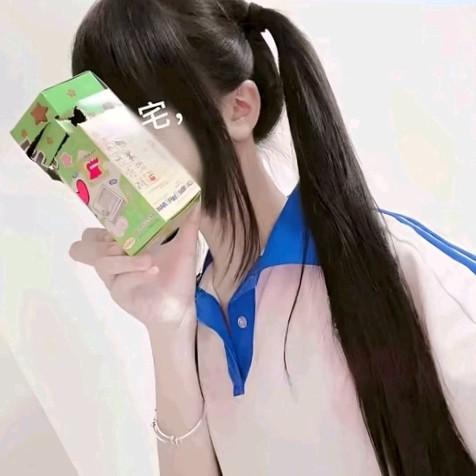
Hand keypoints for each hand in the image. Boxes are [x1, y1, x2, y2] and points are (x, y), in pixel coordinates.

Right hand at [68, 203, 201, 331]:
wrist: (181, 307)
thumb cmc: (177, 276)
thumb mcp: (184, 247)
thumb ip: (188, 225)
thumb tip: (196, 201)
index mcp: (122, 248)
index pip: (94, 234)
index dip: (101, 226)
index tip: (122, 220)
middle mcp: (113, 262)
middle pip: (84, 247)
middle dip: (100, 241)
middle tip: (123, 241)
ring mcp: (115, 279)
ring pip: (101, 263)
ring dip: (125, 259)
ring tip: (148, 259)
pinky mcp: (121, 295)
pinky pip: (120, 282)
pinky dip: (137, 274)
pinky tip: (154, 271)